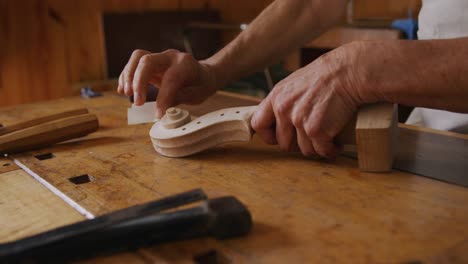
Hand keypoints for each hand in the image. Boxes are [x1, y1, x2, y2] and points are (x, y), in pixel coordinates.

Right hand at [117, 49, 218, 117]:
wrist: (203, 75)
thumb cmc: (200, 85)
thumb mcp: (195, 95)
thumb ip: (176, 99)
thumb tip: (159, 110)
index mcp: (186, 64)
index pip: (170, 78)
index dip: (162, 97)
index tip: (158, 114)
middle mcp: (171, 57)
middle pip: (147, 61)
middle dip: (138, 82)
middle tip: (137, 102)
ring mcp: (159, 57)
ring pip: (138, 58)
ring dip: (128, 76)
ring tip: (126, 93)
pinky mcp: (151, 63)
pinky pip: (134, 64)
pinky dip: (126, 76)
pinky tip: (124, 90)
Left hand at [251, 42, 373, 158]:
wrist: (349, 72)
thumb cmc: (327, 76)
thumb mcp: (296, 84)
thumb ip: (285, 101)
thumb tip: (279, 119)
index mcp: (276, 97)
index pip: (258, 125)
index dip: (269, 136)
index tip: (280, 138)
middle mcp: (283, 109)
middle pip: (284, 144)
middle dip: (299, 144)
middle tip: (312, 138)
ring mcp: (299, 120)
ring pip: (304, 150)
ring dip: (317, 148)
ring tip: (327, 139)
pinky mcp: (315, 130)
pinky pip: (321, 151)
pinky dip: (330, 150)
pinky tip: (336, 144)